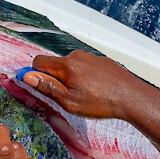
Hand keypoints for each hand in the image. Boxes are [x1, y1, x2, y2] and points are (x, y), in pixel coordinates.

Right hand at [23, 50, 145, 119]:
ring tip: (85, 95)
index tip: (41, 87)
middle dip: (55, 78)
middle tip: (66, 97)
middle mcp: (77, 56)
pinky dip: (84, 77)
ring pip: (70, 66)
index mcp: (66, 65)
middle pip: (54, 64)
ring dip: (71, 78)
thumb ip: (47, 87)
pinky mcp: (102, 61)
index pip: (38, 61)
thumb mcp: (69, 101)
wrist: (133, 97)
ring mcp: (91, 57)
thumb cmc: (101, 102)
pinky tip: (96, 90)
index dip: (35, 75)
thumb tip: (27, 76)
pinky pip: (85, 67)